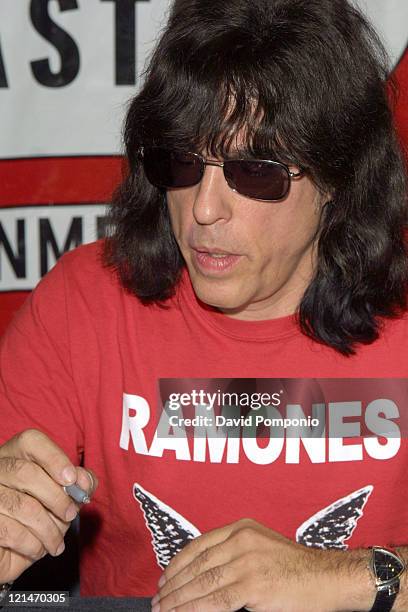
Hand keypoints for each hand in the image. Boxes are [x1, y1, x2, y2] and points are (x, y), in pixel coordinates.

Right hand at [0, 428, 97, 583]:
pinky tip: (39, 549)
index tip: (72, 479)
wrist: (10, 554)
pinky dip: (32, 544)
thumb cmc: (37, 520)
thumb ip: (79, 483)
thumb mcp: (63, 498)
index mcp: (15, 456)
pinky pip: (10, 531)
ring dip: (48, 529)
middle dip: (56, 497)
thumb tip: (84, 480)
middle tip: (71, 515)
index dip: (54, 457)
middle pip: (25, 472)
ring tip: (57, 542)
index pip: (31, 441)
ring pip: (21, 505)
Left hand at [153, 518, 358, 611]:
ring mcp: (247, 561)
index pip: (199, 545)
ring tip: (164, 610)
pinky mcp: (253, 585)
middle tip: (158, 600)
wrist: (327, 578)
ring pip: (202, 583)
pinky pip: (215, 600)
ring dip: (178, 599)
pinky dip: (194, 609)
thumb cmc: (295, 567)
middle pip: (197, 565)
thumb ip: (234, 553)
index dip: (177, 563)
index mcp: (241, 528)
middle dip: (173, 585)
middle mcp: (241, 540)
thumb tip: (203, 574)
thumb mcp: (261, 547)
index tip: (164, 578)